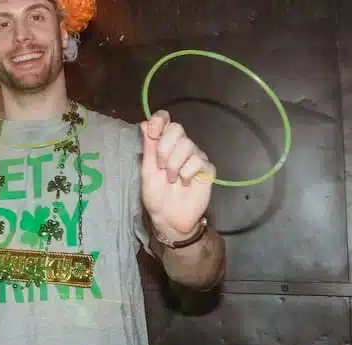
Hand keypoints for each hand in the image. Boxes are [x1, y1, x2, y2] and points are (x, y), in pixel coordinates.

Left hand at [139, 110, 214, 236]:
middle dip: (164, 148)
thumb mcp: (147, 170)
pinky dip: (187, 173)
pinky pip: (198, 161)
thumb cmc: (156, 195)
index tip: (152, 133)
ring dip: (174, 164)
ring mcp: (195, 157)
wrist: (168, 218)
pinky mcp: (207, 169)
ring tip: (171, 179)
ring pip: (188, 145)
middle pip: (177, 129)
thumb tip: (144, 123)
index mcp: (164, 144)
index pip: (165, 119)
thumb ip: (148, 147)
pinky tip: (185, 182)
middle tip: (161, 166)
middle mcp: (181, 146)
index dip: (159, 121)